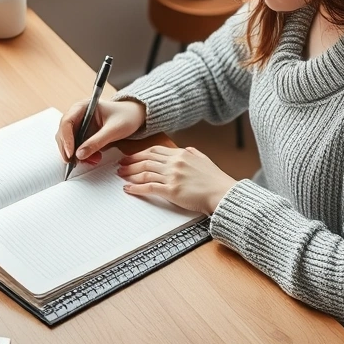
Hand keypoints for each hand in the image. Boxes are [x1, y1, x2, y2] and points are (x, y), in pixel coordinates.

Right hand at [55, 99, 145, 163]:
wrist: (135, 117)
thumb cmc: (126, 117)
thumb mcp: (113, 130)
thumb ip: (97, 142)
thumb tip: (79, 155)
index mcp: (84, 106)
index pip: (67, 121)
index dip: (66, 138)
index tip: (70, 153)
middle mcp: (78, 114)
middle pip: (63, 133)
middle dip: (69, 149)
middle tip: (76, 162)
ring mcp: (80, 125)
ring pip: (68, 142)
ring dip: (76, 154)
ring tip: (92, 161)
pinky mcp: (84, 134)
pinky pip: (77, 146)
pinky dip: (82, 155)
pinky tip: (93, 159)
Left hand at [117, 146, 237, 214]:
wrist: (222, 193)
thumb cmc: (215, 180)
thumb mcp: (203, 159)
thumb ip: (192, 153)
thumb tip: (185, 150)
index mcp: (181, 154)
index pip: (155, 151)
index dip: (140, 153)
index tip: (131, 156)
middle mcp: (175, 163)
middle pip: (146, 160)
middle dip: (131, 162)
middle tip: (121, 165)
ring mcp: (172, 176)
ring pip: (145, 172)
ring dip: (130, 173)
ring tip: (121, 175)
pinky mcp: (171, 190)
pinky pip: (149, 187)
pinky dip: (136, 187)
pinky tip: (128, 188)